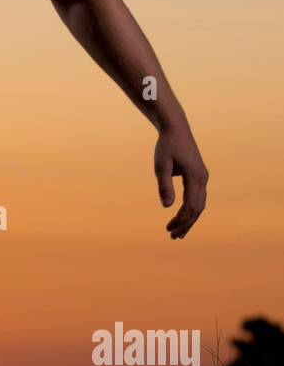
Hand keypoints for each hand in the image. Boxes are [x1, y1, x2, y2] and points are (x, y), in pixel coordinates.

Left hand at [153, 123, 207, 238]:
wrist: (176, 128)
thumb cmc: (166, 145)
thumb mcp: (161, 165)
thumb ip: (164, 186)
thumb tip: (167, 207)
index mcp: (196, 177)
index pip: (190, 205)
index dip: (180, 220)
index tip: (168, 229)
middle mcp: (203, 179)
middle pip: (197, 209)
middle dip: (186, 224)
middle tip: (173, 237)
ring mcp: (202, 178)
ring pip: (199, 205)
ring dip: (189, 220)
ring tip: (178, 233)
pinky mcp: (198, 176)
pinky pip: (197, 198)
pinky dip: (191, 210)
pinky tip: (182, 218)